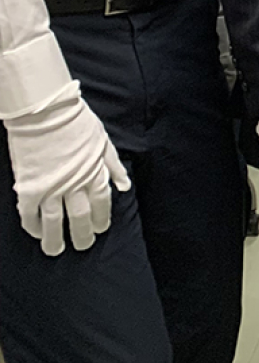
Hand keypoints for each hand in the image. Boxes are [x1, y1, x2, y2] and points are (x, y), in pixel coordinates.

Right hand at [4, 82, 130, 256]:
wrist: (44, 112)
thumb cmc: (76, 122)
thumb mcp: (102, 140)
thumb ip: (113, 166)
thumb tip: (125, 186)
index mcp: (94, 170)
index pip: (102, 201)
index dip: (102, 217)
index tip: (101, 228)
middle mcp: (75, 183)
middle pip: (81, 216)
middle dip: (83, 234)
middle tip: (84, 245)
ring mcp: (50, 188)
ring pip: (55, 222)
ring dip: (56, 239)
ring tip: (57, 251)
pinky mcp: (29, 188)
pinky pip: (30, 215)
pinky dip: (34, 227)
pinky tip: (37, 233)